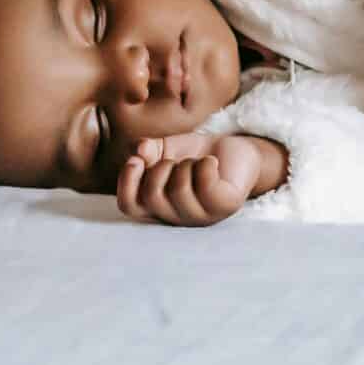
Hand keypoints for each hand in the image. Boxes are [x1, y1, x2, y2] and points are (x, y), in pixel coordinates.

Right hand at [116, 132, 288, 225]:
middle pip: (152, 197)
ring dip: (186, 165)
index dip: (126, 182)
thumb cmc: (198, 154)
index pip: (129, 206)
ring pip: (179, 191)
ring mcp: (202, 215)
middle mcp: (177, 217)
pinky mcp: (225, 207)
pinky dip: (205, 165)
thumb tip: (138, 151)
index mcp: (158, 206)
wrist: (237, 150)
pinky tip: (211, 162)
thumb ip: (148, 150)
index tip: (137, 160)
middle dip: (160, 168)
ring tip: (196, 163)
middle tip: (175, 161)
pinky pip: (206, 186)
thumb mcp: (166, 148)